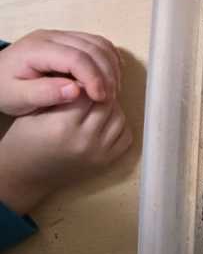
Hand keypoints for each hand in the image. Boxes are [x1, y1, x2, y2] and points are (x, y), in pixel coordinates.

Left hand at [0, 31, 121, 116]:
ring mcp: (61, 35)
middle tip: (110, 98)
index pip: (76, 57)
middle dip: (107, 74)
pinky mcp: (68, 39)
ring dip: (111, 66)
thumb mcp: (17, 98)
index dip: (94, 77)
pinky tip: (109, 77)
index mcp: (37, 49)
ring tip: (111, 90)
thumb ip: (44, 94)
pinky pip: (97, 43)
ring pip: (99, 43)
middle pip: (92, 47)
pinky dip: (109, 59)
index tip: (101, 98)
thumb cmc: (4, 88)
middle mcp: (51, 36)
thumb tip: (76, 91)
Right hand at [0, 96, 131, 216]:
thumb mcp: (34, 111)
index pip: (87, 92)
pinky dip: (119, 126)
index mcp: (63, 125)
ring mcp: (98, 153)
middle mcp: (84, 140)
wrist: (26, 174)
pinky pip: (125, 137)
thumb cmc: (26, 139)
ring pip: (120, 118)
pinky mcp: (106, 162)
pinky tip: (105, 122)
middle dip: (100, 94)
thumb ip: (59, 95)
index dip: (84, 84)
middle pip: (107, 104)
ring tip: (96, 106)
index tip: (80, 83)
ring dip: (112, 109)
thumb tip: (84, 79)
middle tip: (90, 92)